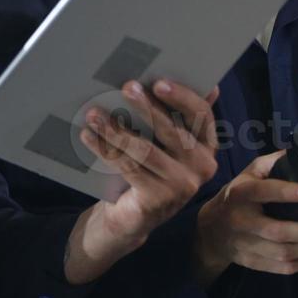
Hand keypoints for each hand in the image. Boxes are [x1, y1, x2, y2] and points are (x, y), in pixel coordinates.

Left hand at [63, 79, 219, 283]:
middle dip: (147, 107)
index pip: (202, 114)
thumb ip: (180, 116)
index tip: (158, 81)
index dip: (182, 96)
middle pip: (173, 130)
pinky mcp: (158, 201)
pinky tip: (89, 137)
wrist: (133, 216)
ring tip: (94, 113)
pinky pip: (128, 168)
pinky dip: (106, 149)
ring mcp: (182, 187)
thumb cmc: (150, 168)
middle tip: (126, 87)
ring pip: (145, 150)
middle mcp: (203, 167)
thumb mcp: (166, 142)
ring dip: (116, 129)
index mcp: (207, 146)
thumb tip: (208, 85)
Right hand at [192, 150, 297, 286]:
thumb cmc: (236, 196)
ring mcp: (247, 245)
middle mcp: (242, 221)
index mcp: (240, 194)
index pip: (262, 193)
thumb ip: (272, 163)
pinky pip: (284, 269)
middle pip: (278, 232)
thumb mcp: (248, 173)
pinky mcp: (253, 263)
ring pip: (284, 254)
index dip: (286, 193)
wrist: (211, 231)